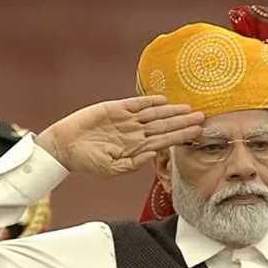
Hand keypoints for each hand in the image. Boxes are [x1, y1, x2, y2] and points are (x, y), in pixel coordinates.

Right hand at [37, 95, 203, 176]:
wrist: (65, 147)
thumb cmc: (87, 161)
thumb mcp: (111, 168)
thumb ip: (133, 163)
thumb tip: (153, 155)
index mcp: (137, 148)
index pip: (164, 141)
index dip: (181, 136)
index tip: (198, 133)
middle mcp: (135, 133)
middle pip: (164, 126)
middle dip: (183, 122)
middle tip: (202, 117)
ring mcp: (126, 120)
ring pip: (154, 114)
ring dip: (171, 111)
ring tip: (188, 108)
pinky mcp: (115, 109)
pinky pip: (135, 104)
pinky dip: (148, 101)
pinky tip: (163, 99)